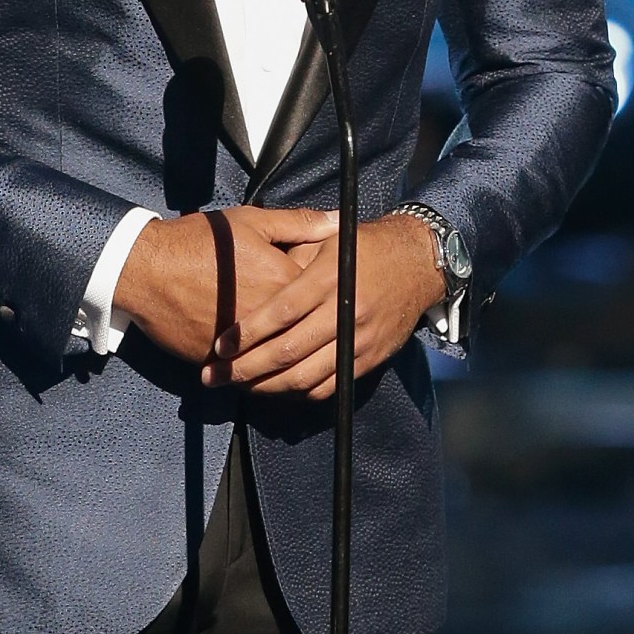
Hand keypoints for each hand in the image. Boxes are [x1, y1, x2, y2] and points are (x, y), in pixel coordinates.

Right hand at [110, 208, 336, 372]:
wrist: (146, 269)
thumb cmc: (197, 242)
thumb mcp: (250, 222)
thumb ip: (298, 224)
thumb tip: (337, 220)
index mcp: (285, 282)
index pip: (326, 300)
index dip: (329, 302)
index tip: (330, 304)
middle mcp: (271, 318)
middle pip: (308, 340)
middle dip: (318, 345)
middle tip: (325, 345)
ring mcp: (246, 344)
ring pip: (282, 368)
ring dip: (292, 372)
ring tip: (299, 370)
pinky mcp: (221, 361)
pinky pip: (250, 379)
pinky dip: (259, 382)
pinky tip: (265, 379)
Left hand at [220, 210, 444, 398]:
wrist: (418, 264)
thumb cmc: (364, 248)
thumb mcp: (326, 241)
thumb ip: (290, 258)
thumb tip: (250, 278)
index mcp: (329, 279)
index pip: (280, 314)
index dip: (247, 333)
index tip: (220, 346)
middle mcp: (345, 312)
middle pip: (288, 351)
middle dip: (245, 368)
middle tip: (215, 376)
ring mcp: (359, 340)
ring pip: (306, 376)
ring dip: (267, 387)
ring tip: (239, 386)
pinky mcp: (370, 359)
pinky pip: (329, 385)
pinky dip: (299, 392)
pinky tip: (277, 389)